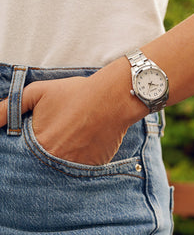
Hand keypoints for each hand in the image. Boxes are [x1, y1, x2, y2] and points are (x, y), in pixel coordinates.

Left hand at [0, 60, 143, 165]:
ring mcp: (77, 166)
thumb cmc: (76, 93)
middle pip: (42, 166)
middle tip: (59, 139)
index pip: (22, 159)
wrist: (113, 98)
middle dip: (48, 153)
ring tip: (73, 140)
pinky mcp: (94, 167)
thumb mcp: (38, 92)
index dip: (27, 151)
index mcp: (40, 143)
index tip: (39, 140)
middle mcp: (56, 160)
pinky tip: (86, 143)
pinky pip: (83, 171)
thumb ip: (9, 107)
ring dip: (64, 158)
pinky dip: (81, 160)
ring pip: (62, 170)